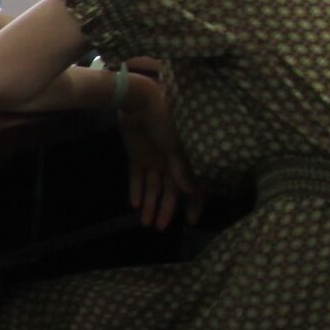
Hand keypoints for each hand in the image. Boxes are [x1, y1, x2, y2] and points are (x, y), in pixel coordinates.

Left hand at [114, 59, 193, 230]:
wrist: (138, 100)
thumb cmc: (164, 119)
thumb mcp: (175, 145)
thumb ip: (181, 169)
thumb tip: (190, 191)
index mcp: (185, 157)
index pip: (192, 185)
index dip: (194, 203)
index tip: (192, 221)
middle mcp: (170, 161)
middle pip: (170, 191)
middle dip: (166, 209)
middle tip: (160, 229)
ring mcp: (153, 158)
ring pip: (152, 187)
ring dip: (150, 204)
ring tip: (146, 223)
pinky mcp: (136, 155)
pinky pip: (136, 176)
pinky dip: (135, 190)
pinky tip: (135, 205)